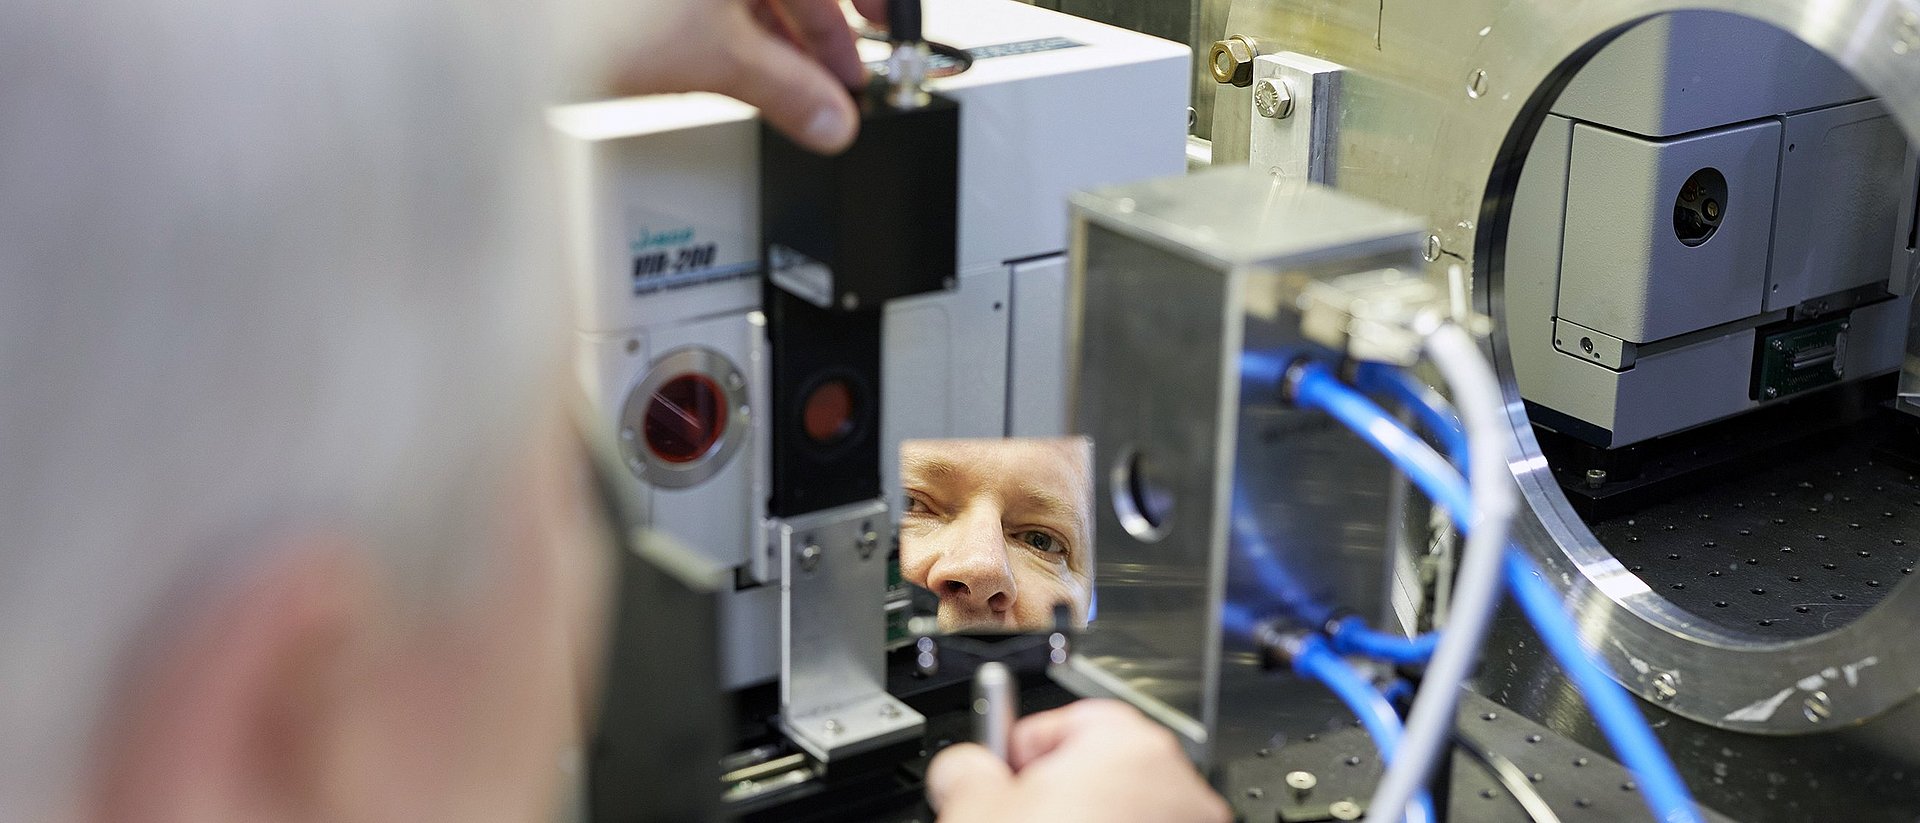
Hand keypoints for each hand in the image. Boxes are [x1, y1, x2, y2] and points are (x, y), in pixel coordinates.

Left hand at [611, 0, 888, 153]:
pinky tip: (738, 69)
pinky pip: (710, 3)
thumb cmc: (602, 10)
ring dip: (776, 38)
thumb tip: (829, 120)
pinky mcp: (645, 3)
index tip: (884, 29)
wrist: (515, 25)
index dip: (873, 2)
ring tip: (792, 90)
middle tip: (838, 79)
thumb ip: (787, 92)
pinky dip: (732, 29)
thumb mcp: (718, 58)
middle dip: (818, 31)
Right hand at [926, 699, 1231, 822]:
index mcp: (1127, 747)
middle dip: (1056, 796)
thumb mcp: (974, 812)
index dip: (1021, 751)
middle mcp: (1177, 787)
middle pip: (1102, 770)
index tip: (1000, 777)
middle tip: (1016, 821)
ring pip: (1126, 814)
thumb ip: (966, 770)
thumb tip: (963, 768)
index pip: (1067, 720)